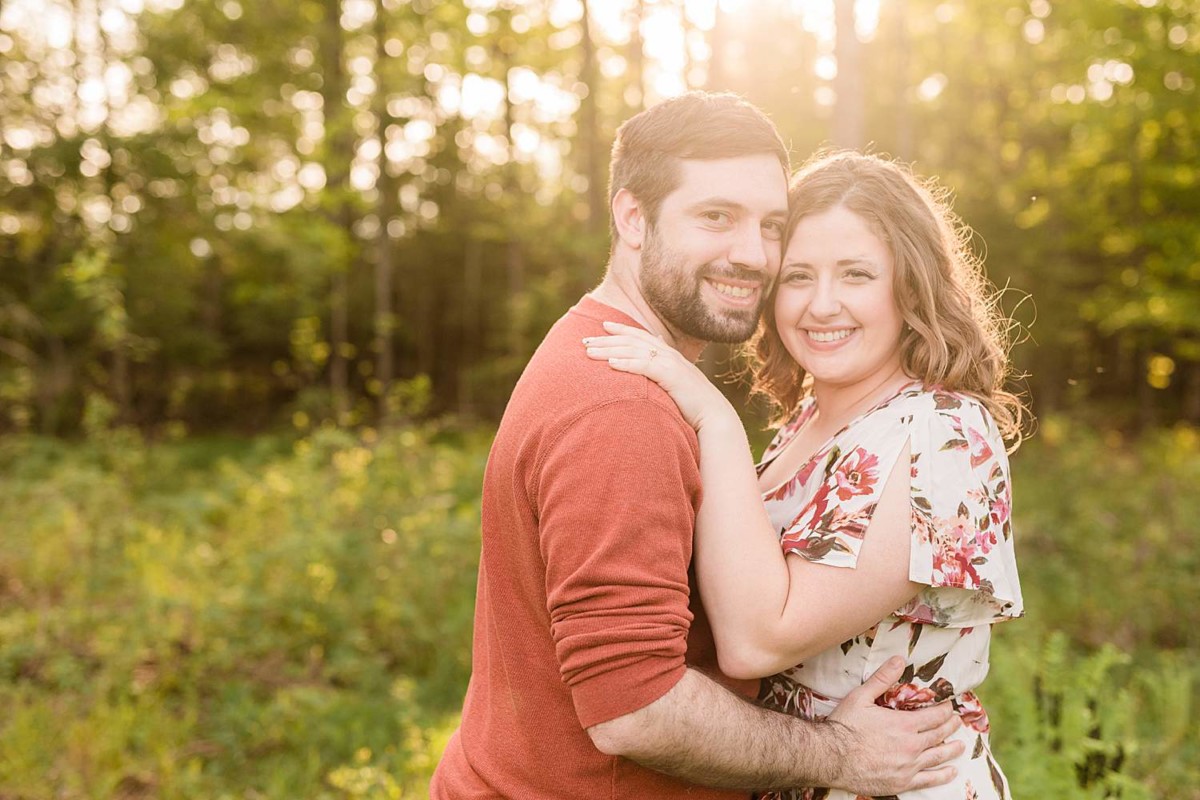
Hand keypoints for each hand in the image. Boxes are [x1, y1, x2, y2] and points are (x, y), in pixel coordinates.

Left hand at [583, 321, 736, 431]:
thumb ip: (663, 378)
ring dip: (609, 350)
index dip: (622, 330)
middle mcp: (669, 355)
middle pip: (632, 341)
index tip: (603, 326)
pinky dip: (626, 363)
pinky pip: (644, 366)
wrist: (714, 417)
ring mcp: (670, 364)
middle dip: (607, 339)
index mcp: (669, 356)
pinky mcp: (671, 376)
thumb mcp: (676, 388)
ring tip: (589, 352)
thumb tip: (650, 377)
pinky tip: (610, 364)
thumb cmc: (694, 407)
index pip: (641, 337)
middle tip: (584, 340)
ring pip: (634, 351)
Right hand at [824, 656, 964, 795]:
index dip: (945, 710)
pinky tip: (951, 772)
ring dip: (952, 749)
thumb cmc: (844, 726)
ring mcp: (908, 766)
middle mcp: (911, 746)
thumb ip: (882, 678)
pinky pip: (929, 780)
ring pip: (938, 757)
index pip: (934, 716)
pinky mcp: (902, 782)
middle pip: (939, 734)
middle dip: (950, 726)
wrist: (831, 757)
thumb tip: (899, 659)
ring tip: (960, 745)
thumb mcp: (861, 697)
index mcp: (904, 724)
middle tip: (956, 722)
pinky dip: (943, 775)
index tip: (949, 706)